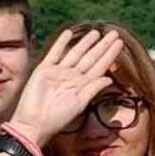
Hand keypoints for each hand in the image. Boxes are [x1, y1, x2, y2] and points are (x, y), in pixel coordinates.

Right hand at [13, 27, 123, 144]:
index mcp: (83, 85)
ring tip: (96, 32)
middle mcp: (72, 77)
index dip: (109, 55)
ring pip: (75, 53)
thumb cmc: (58, 118)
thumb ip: (93, 89)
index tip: (120, 43)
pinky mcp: (44, 69)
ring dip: (85, 42)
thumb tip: (109, 79)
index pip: (100, 66)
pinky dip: (61, 43)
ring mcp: (58, 72)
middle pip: (91, 57)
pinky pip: (55, 53)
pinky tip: (69, 33)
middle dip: (102, 46)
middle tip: (114, 33)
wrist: (34, 122)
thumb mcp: (79, 104)